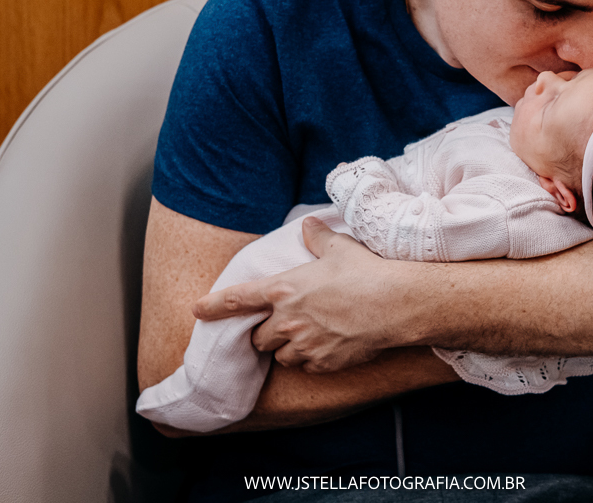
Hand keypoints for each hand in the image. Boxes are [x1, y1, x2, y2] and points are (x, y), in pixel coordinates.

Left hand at [192, 216, 400, 372]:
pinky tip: (325, 346)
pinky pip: (305, 366)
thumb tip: (308, 226)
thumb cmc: (366, 272)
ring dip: (286, 347)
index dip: (213, 305)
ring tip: (306, 336)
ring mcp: (304, 344)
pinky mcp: (323, 362)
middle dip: (265, 332)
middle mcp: (286, 319)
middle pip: (258, 337)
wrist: (395, 304)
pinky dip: (309, 359)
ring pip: (280, 355)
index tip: (197, 310)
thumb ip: (317, 237)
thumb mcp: (339, 247)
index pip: (237, 299)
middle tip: (282, 323)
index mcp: (283, 288)